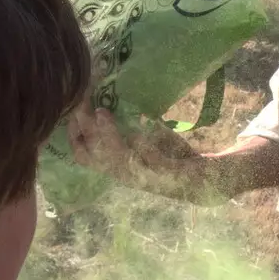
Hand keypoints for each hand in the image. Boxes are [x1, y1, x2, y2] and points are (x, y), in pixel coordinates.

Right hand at [68, 107, 209, 199]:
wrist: (205, 178)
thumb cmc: (173, 157)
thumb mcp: (147, 139)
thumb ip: (130, 127)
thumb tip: (114, 101)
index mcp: (118, 167)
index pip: (83, 156)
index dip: (72, 135)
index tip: (72, 110)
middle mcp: (125, 174)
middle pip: (91, 157)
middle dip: (82, 130)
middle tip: (82, 104)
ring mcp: (144, 176)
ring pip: (114, 158)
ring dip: (105, 134)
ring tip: (101, 111)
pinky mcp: (165, 174)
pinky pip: (147, 158)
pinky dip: (141, 140)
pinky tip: (139, 125)